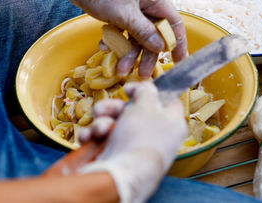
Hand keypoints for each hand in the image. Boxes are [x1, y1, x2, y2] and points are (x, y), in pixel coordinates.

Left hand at [32, 0, 187, 77]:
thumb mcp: (124, 14)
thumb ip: (143, 32)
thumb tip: (160, 47)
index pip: (173, 22)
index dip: (178, 43)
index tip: (178, 61)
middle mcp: (145, 1)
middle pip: (152, 32)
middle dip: (146, 54)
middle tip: (141, 75)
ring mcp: (131, 6)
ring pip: (135, 34)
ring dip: (127, 52)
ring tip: (118, 70)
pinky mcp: (117, 10)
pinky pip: (122, 29)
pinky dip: (115, 40)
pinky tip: (104, 47)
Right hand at [78, 82, 186, 202]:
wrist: (121, 175)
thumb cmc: (140, 138)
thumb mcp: (146, 105)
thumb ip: (146, 91)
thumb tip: (145, 86)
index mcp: (171, 124)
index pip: (166, 101)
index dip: (148, 91)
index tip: (131, 89)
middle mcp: (155, 136)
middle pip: (133, 111)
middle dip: (113, 107)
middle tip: (103, 108)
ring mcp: (135, 147)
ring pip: (114, 123)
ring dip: (102, 121)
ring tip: (99, 128)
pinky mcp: (117, 156)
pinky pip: (104, 139)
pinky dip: (95, 136)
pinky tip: (90, 137)